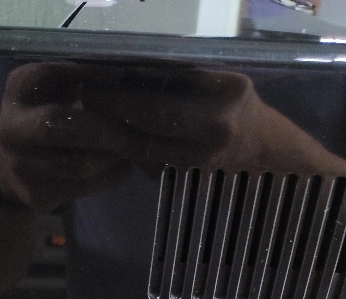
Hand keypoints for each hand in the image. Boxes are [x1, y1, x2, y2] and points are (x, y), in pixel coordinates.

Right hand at [0, 62, 133, 211]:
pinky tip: (123, 167)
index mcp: (18, 91)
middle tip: (136, 131)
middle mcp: (12, 130)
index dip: (89, 82)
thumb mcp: (51, 85)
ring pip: (77, 164)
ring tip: (135, 148)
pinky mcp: (38, 197)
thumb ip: (79, 75)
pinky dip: (109, 177)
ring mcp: (22, 169)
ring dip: (112, 156)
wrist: (8, 167)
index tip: (121, 83)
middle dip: (103, 129)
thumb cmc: (40, 114)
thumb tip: (123, 73)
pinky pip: (81, 188)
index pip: (54, 76)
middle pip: (59, 126)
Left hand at [79, 66, 265, 176]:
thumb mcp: (217, 79)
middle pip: (151, 117)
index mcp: (225, 91)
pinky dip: (125, 149)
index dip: (127, 86)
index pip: (167, 86)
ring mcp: (201, 158)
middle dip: (113, 106)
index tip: (97, 78)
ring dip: (113, 131)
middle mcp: (215, 126)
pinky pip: (147, 163)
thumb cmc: (233, 104)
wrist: (258, 148)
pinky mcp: (187, 177)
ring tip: (89, 113)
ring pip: (144, 146)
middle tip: (86, 94)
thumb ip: (179, 78)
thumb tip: (124, 73)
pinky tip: (108, 136)